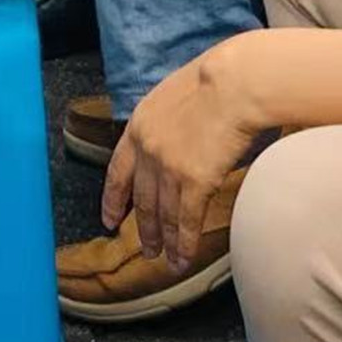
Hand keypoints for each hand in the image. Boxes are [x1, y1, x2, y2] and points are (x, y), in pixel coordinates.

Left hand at [102, 41, 263, 270]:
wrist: (233, 83)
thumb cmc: (213, 81)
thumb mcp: (171, 96)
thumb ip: (163, 122)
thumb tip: (170, 138)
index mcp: (138, 125)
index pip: (117, 170)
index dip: (112, 199)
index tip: (109, 219)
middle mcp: (147, 149)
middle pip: (142, 199)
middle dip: (143, 227)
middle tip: (146, 249)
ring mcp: (168, 167)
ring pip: (163, 214)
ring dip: (164, 241)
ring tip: (165, 260)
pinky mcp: (194, 181)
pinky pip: (185, 221)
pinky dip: (184, 243)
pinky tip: (183, 258)